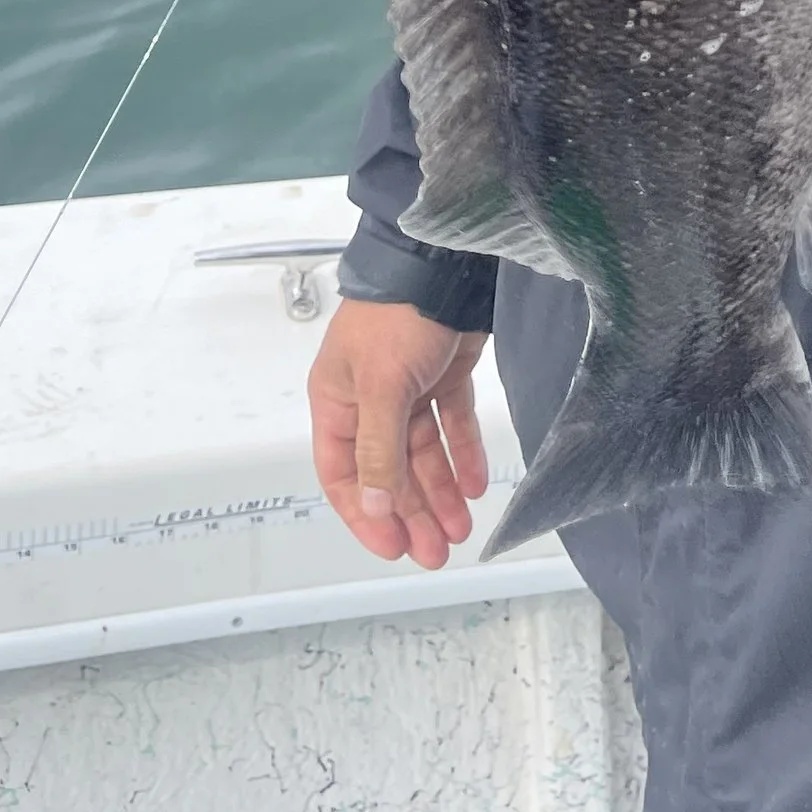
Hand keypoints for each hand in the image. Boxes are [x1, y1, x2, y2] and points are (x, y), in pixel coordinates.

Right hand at [308, 299, 490, 568]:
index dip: (366, 513)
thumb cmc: (397, 313)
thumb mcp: (381, 385)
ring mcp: (408, 386)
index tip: (392, 546)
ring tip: (460, 529)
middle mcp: (370, 398)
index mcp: (338, 400)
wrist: (444, 260)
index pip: (343, 473)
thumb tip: (375, 507)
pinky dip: (462, 453)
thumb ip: (378, 450)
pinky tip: (474, 484)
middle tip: (435, 552)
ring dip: (440, 491)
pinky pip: (451, 424)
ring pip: (422, 453)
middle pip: (388, 471)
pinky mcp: (444, 373)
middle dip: (411, 513)